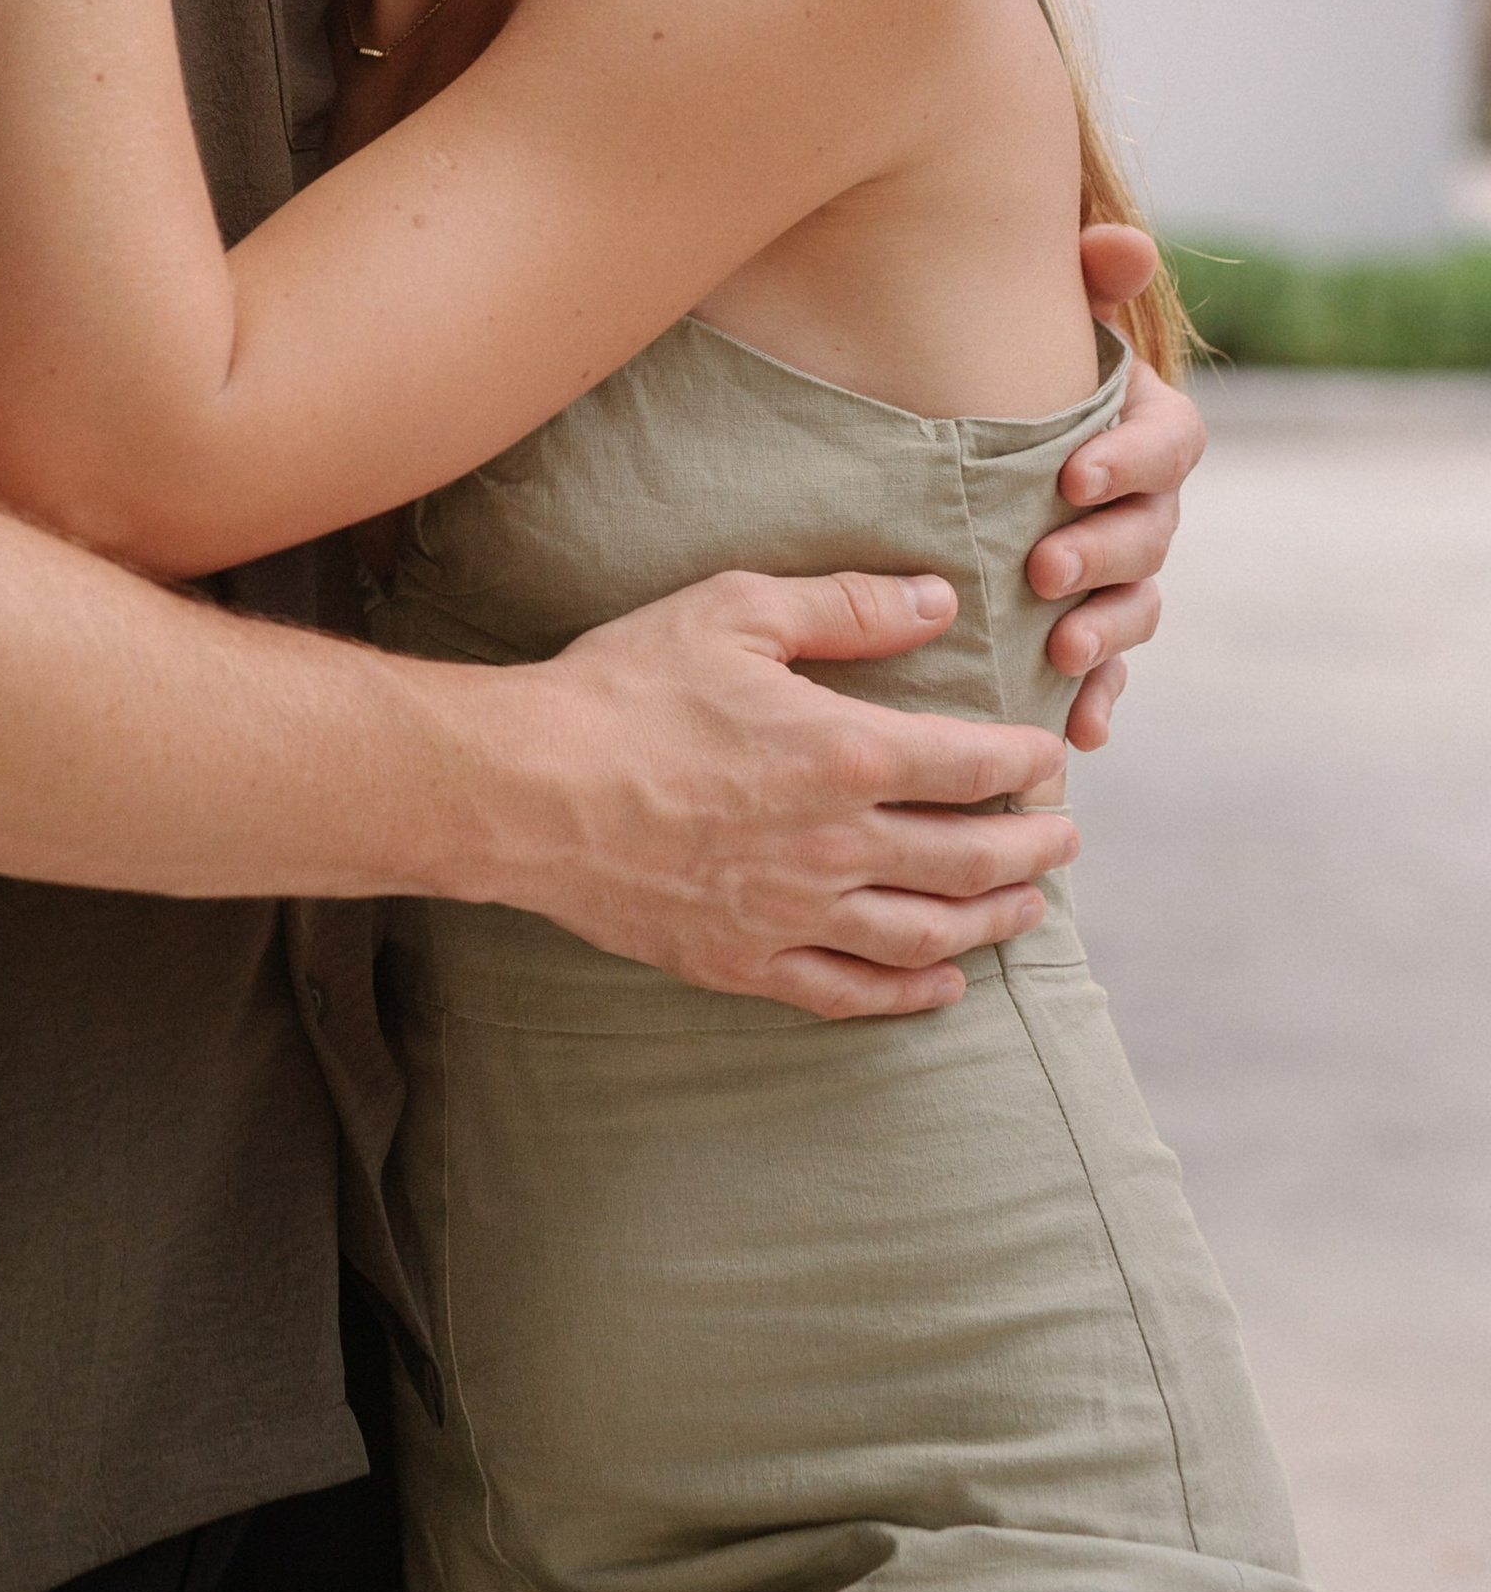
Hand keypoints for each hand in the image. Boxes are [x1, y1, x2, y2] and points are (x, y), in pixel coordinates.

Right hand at [486, 567, 1075, 1016]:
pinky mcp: (745, 962)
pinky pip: (850, 992)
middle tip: (1064, 838)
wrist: (526, 788)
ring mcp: (791, 914)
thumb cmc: (625, 688)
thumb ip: (847, 606)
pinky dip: (910, 993)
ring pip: (925, 933)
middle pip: (969, 859)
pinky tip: (944, 984)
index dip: (1027, 762)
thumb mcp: (735, 612)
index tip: (1053, 757)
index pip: (973, 765)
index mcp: (842, 752)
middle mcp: (835, 845)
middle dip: (1033, 847)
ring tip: (1028, 909)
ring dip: (992, 920)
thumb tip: (938, 599)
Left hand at [1024, 225, 1202, 755]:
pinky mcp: (1085, 627)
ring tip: (1056, 652)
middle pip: (1151, 535)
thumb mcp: (1031, 314)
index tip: (1073, 476)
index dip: (1132, 460)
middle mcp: (1143, 503)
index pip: (1172, 442)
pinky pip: (1106, 673)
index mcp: (1141, 427)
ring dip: (1105, 635)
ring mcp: (1119, 571)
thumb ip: (1082, 277)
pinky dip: (1096, 700)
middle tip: (1042, 571)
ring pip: (1136, 609)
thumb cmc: (994, 362)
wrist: (942, 447)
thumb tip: (1125, 243)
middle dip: (1104, 555)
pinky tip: (1076, 728)